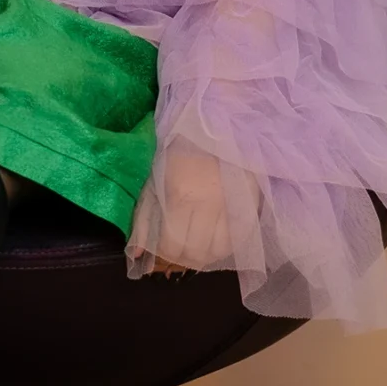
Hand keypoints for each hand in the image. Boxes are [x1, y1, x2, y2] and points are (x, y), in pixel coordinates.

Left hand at [140, 144, 252, 275]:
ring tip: (198, 248)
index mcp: (180, 196)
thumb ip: (144, 219)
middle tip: (180, 250)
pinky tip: (216, 241)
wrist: (212, 128)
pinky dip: (226, 247)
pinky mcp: (249, 203)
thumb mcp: (153, 181)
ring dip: (206, 256)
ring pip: (220, 251)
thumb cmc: (177, 153)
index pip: (172, 244)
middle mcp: (208, 204)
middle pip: (196, 253)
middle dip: (184, 258)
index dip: (166, 253)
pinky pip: (239, 238)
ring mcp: (231, 205)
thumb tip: (137, 253)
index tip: (163, 247)